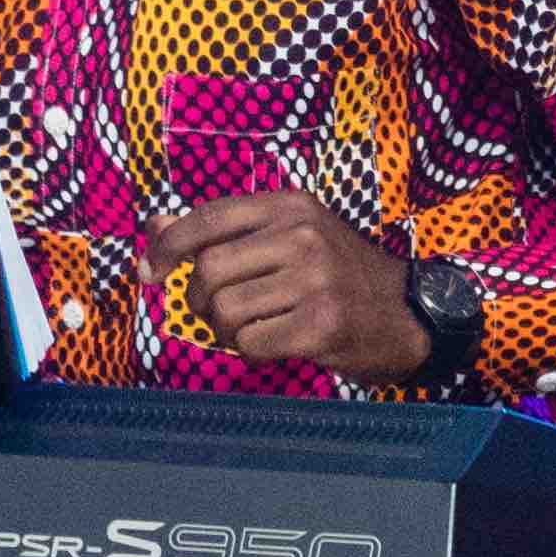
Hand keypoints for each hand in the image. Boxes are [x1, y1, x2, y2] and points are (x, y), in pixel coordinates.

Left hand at [134, 193, 438, 383]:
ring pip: (224, 311)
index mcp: (291, 205)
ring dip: (225, 331)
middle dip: (199, 301)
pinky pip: (249, 343)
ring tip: (253, 328)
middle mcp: (303, 235)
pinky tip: (275, 343)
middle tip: (219, 313)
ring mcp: (314, 279)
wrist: (404, 313)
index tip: (151, 270)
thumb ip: (222, 231)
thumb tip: (153, 228)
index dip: (169, 244)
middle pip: (209, 271)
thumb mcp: (288, 235)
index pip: (211, 217)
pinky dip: (250, 351)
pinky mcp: (319, 324)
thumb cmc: (336, 273)